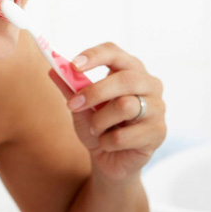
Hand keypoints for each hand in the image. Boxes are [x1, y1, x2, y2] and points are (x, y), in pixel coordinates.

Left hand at [50, 42, 166, 179]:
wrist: (110, 159)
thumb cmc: (98, 126)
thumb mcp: (80, 107)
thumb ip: (70, 88)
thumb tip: (53, 69)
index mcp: (130, 70)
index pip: (115, 52)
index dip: (95, 56)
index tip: (73, 65)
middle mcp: (149, 84)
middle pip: (125, 79)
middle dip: (95, 92)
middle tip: (73, 105)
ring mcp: (157, 108)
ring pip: (125, 106)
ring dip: (99, 121)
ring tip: (95, 129)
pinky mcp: (158, 132)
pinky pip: (123, 136)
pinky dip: (106, 142)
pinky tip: (108, 144)